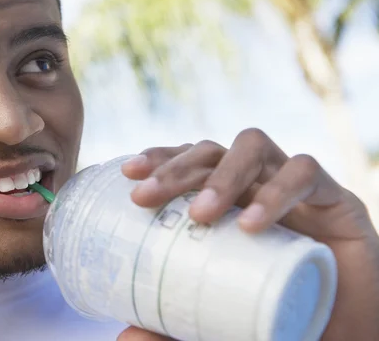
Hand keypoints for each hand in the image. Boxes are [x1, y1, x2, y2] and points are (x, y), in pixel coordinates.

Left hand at [118, 129, 378, 340]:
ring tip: (200, 213)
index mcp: (229, 202)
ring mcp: (294, 188)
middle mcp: (257, 186)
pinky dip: (276, 192)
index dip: (161, 159)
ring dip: (221, 174)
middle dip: (176, 168)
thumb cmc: (279, 320)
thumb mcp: (220, 324)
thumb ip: (175, 330)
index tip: (129, 174)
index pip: (190, 161)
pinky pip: (305, 174)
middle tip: (145, 197)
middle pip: (211, 150)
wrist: (346, 337)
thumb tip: (122, 338)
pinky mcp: (335, 201)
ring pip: (253, 147)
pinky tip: (251, 224)